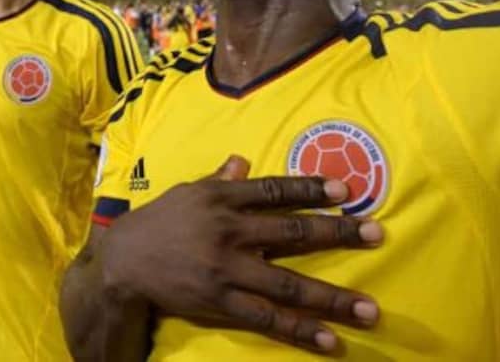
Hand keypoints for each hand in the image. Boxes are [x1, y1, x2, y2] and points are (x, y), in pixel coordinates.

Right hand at [99, 156, 382, 353]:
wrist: (122, 261)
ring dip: (330, 297)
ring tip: (368, 308)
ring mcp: (225, 269)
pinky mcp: (220, 302)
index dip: (310, 189)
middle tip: (376, 234)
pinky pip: (266, 318)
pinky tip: (329, 339)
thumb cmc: (160, 221)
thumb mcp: (188, 192)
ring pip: (286, 284)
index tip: (346, 191)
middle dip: (336, 234)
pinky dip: (299, 330)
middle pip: (290, 233)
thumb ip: (220, 178)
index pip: (273, 190)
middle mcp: (227, 230)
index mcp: (220, 197)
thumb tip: (244, 160)